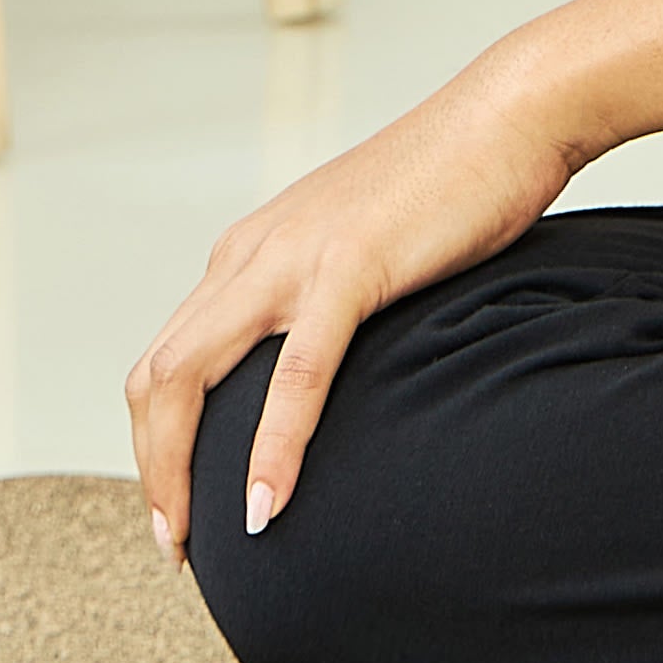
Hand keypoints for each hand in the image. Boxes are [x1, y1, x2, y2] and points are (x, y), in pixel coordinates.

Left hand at [124, 66, 576, 558]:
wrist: (510, 116)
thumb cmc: (455, 186)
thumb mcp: (363, 248)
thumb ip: (327, 300)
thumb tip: (325, 370)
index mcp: (250, 252)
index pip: (167, 360)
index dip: (158, 443)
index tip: (185, 507)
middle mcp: (251, 254)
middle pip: (156, 377)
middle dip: (151, 471)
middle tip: (176, 547)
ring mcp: (294, 258)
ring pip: (191, 375)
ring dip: (177, 470)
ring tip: (194, 543)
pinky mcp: (350, 266)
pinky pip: (296, 373)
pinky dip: (273, 446)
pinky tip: (268, 506)